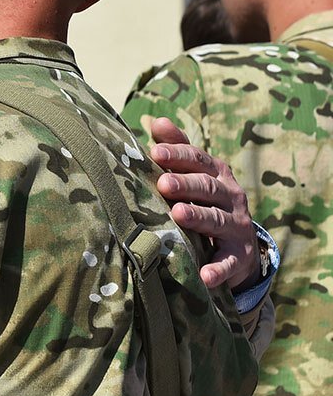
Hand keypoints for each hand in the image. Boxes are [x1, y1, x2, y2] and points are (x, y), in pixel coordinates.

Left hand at [147, 117, 256, 288]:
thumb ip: (178, 148)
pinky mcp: (239, 255)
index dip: (178, 154)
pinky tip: (204, 275)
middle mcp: (230, 197)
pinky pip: (229, 262)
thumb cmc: (205, 200)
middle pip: (207, 187)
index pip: (198, 159)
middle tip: (163, 184)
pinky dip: (217, 269)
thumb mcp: (195, 173)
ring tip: (179, 215)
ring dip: (198, 217)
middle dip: (186, 185)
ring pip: (217, 220)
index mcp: (216, 174)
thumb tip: (155, 121)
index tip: (155, 152)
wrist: (239, 244)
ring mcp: (237, 226)